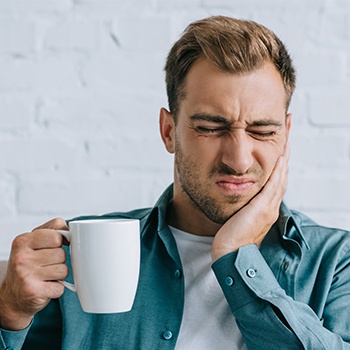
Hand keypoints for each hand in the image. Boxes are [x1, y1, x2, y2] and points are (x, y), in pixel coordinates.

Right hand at [0, 218, 68, 330]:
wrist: (13, 295)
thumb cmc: (28, 264)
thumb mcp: (34, 241)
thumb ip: (52, 229)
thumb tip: (69, 230)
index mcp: (22, 241)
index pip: (56, 236)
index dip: (59, 242)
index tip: (53, 247)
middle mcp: (21, 257)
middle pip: (61, 254)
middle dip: (59, 260)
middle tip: (47, 265)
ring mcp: (26, 275)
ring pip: (63, 270)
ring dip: (59, 275)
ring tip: (46, 276)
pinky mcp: (32, 291)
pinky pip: (60, 287)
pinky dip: (57, 289)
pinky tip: (45, 287)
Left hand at [212, 143, 289, 261]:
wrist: (229, 254)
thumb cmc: (231, 238)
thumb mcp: (239, 219)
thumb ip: (243, 208)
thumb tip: (239, 199)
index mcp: (267, 211)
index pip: (277, 185)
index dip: (279, 169)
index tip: (279, 155)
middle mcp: (271, 209)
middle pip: (282, 179)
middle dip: (284, 160)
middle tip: (286, 143)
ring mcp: (269, 209)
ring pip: (281, 180)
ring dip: (284, 161)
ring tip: (286, 145)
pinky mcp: (262, 209)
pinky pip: (274, 185)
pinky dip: (278, 172)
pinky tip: (280, 159)